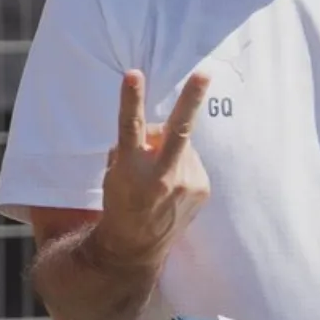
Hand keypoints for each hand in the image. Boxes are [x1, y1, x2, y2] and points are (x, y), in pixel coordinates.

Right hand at [97, 69, 211, 260]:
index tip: (133, 74)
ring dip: (172, 148)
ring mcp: (186, 184)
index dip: (131, 99)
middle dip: (192, 98)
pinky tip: (171, 185)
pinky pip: (192, 161)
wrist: (136, 246)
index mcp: (131, 168)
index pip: (131, 126)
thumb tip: (159, 130)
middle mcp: (161, 176)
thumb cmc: (121, 200)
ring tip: (158, 175)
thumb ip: (134, 147)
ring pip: (183, 143)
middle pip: (179, 129)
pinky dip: (182, 164)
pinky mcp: (202, 189)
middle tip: (204, 73)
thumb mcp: (115, 171)